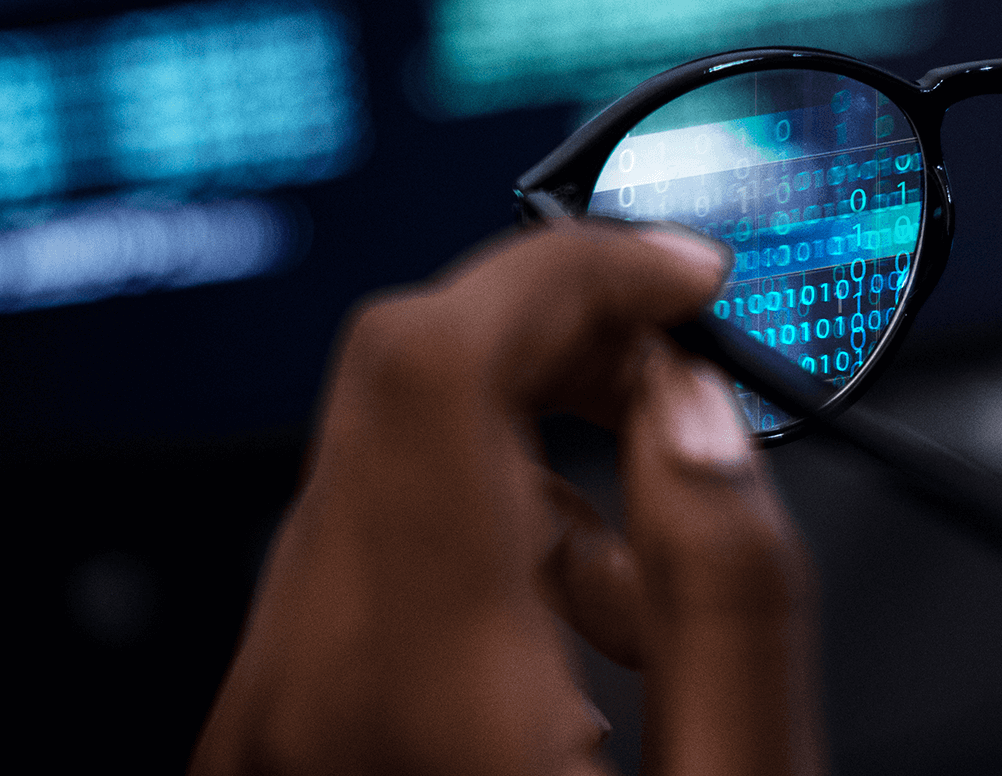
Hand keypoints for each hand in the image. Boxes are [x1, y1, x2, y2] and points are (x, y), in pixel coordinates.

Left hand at [189, 221, 823, 775]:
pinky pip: (365, 560)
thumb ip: (732, 599)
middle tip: (684, 391)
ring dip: (536, 459)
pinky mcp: (277, 728)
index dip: (569, 272)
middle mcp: (303, 684)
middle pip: (396, 385)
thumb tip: (700, 416)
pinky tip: (576, 638)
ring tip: (652, 580)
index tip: (675, 276)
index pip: (431, 359)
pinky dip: (482, 544)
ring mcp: (269, 709)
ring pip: (383, 465)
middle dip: (565, 349)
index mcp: (413, 688)